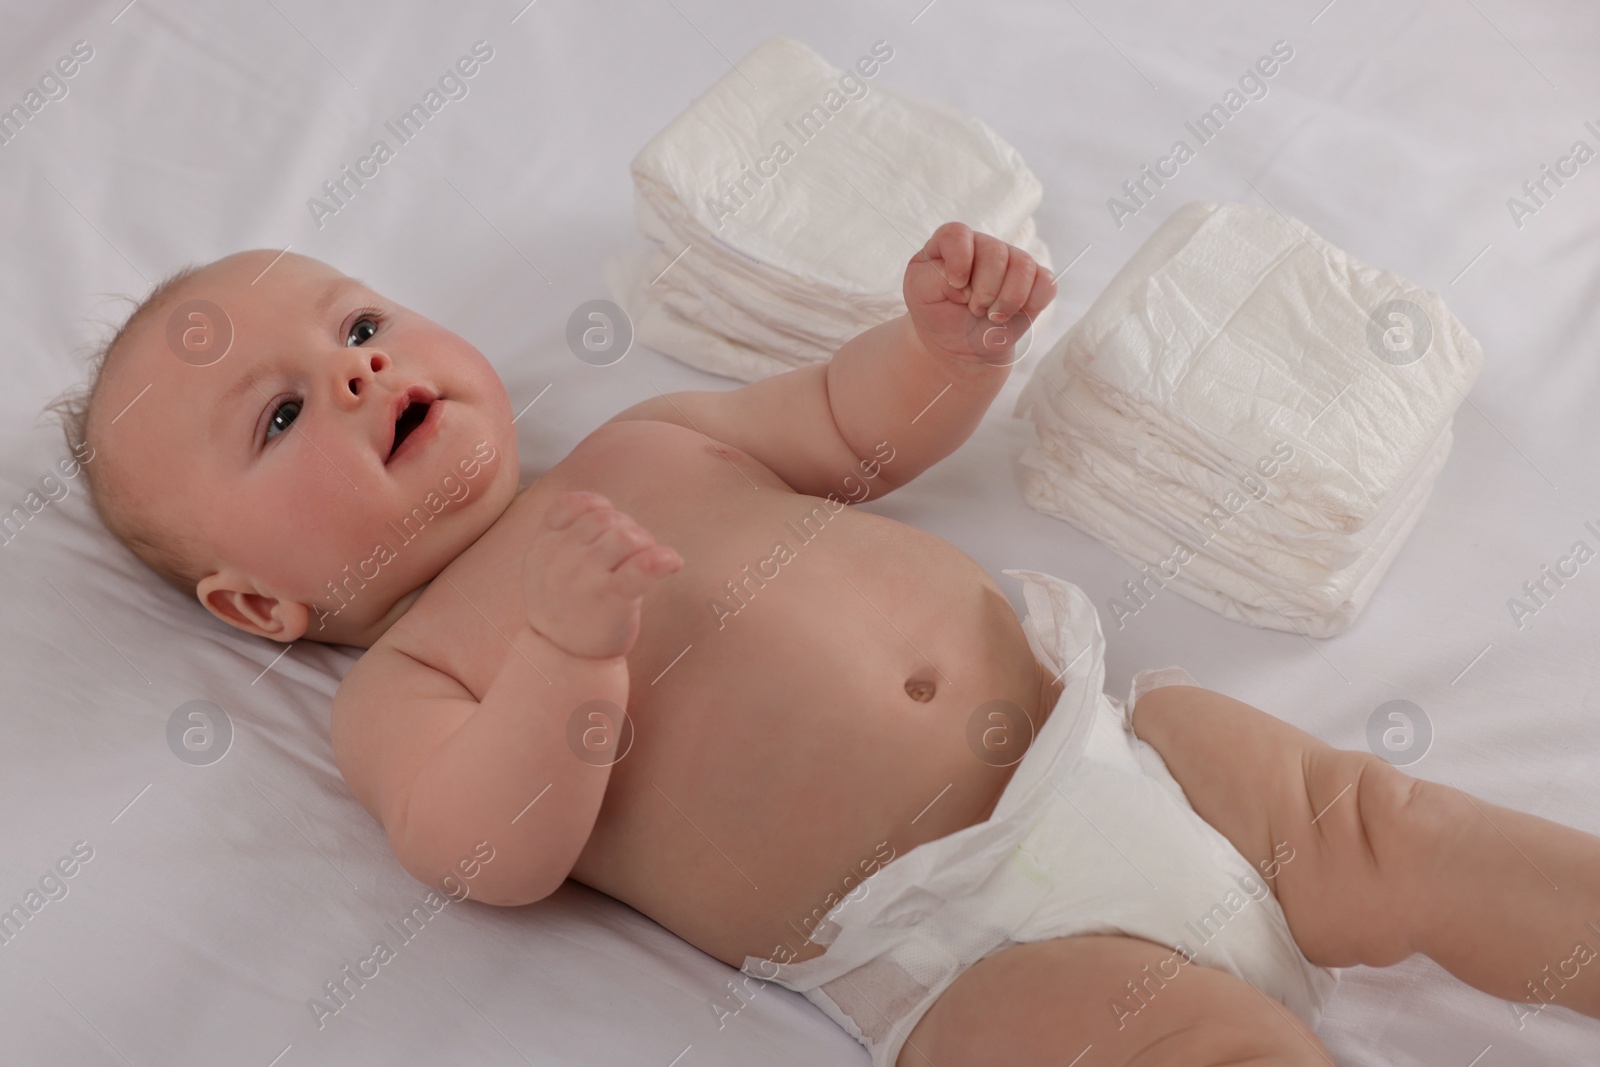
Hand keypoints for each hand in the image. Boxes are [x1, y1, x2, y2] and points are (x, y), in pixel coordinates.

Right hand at [522, 491, 682, 659]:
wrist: (562, 660)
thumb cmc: (565, 609)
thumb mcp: (546, 570)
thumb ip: (564, 537)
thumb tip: (600, 506)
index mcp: (544, 546)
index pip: (572, 504)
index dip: (598, 508)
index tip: (611, 526)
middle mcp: (560, 558)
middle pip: (606, 518)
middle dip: (628, 528)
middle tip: (636, 553)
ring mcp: (584, 578)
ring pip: (625, 534)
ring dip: (645, 541)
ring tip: (649, 560)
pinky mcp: (611, 598)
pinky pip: (641, 567)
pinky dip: (662, 559)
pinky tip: (673, 563)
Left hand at [903, 222, 1056, 365]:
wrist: (959, 346)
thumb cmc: (938, 314)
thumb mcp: (919, 295)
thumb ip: (933, 277)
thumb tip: (967, 279)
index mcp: (952, 244)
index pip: (958, 234)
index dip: (959, 261)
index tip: (954, 287)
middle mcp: (984, 246)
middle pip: (996, 252)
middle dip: (984, 291)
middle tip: (974, 309)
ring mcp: (1012, 262)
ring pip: (1023, 267)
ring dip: (1006, 300)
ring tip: (992, 314)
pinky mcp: (1035, 282)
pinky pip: (1045, 283)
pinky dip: (1031, 304)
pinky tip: (1013, 313)